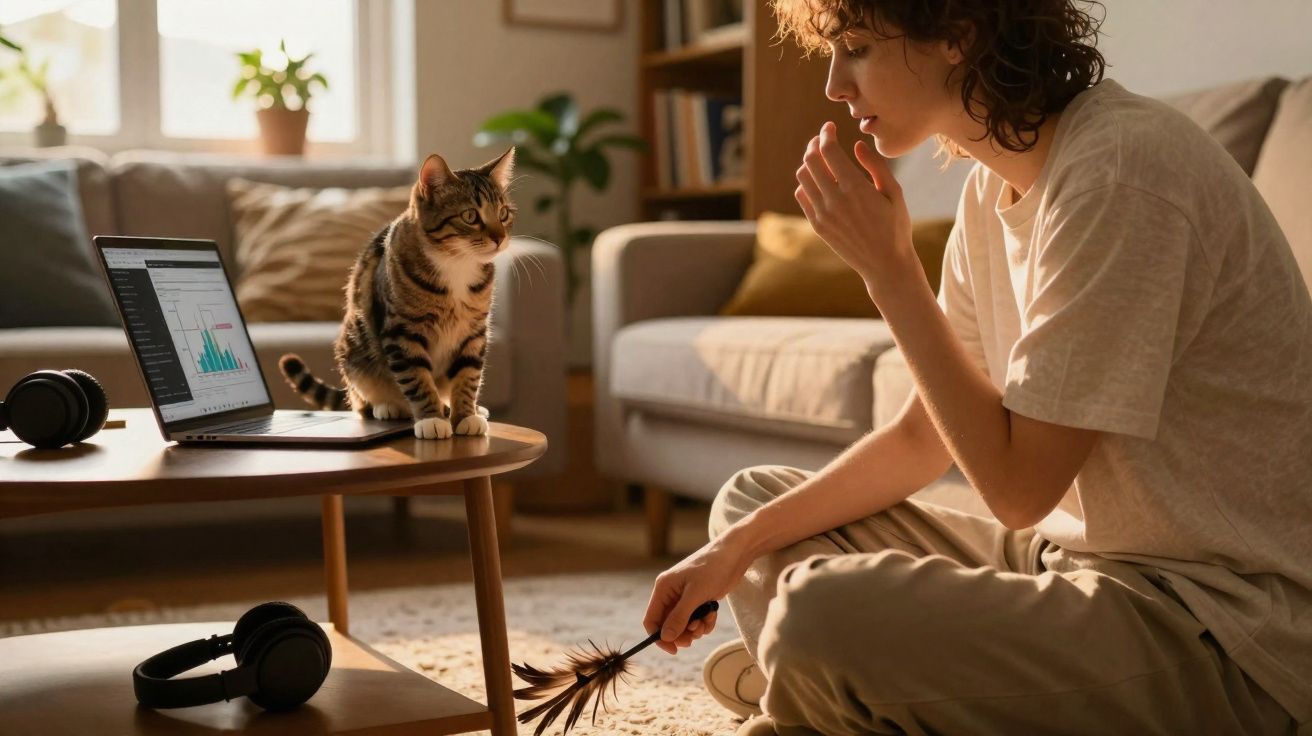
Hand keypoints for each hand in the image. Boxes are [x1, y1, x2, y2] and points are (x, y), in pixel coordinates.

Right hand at [642, 535, 750, 654]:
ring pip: (683, 624)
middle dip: (682, 633)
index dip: (659, 637)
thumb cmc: (713, 568)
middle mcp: (671, 593)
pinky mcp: (698, 599)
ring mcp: (685, 597)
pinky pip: (696, 620)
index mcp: (663, 588)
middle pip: (668, 625)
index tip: (673, 650)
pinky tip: (713, 614)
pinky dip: (704, 622)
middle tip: (695, 635)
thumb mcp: (695, 595)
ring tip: (707, 620)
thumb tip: (665, 637)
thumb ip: (679, 617)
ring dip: (696, 628)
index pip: (651, 619)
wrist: (735, 554)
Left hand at [795, 121, 916, 295]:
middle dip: (815, 144)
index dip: (827, 134)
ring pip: (803, 177)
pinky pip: (802, 196)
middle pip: (811, 160)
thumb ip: (875, 166)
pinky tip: (820, 181)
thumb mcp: (894, 193)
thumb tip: (856, 145)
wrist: (885, 264)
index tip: (830, 127)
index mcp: (855, 188)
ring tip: (822, 159)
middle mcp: (834, 200)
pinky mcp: (817, 225)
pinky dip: (807, 183)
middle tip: (823, 139)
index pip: (829, 151)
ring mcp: (822, 214)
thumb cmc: (895, 226)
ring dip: (810, 163)